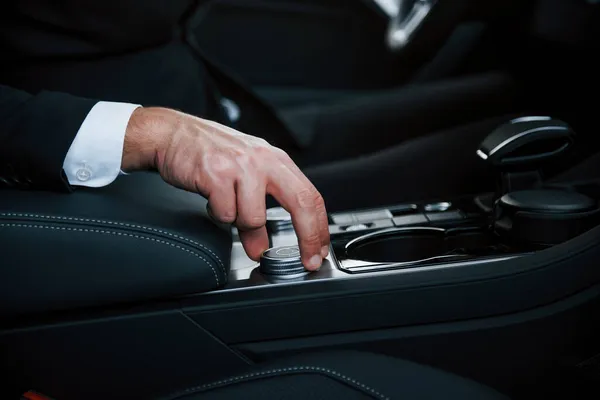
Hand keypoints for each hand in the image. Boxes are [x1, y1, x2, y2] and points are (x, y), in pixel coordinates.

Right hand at [121, 107, 329, 269]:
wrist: (173, 133)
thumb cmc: (211, 153)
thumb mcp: (244, 178)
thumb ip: (259, 211)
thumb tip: (261, 248)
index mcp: (275, 160)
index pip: (310, 195)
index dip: (318, 228)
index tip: (317, 252)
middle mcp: (263, 160)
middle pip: (300, 202)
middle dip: (307, 236)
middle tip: (306, 260)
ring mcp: (240, 165)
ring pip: (254, 217)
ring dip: (239, 224)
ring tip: (226, 206)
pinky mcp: (216, 174)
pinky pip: (225, 214)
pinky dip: (217, 214)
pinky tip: (210, 198)